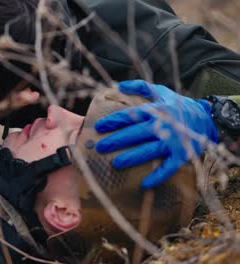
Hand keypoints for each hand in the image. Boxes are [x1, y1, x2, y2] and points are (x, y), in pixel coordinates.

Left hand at [94, 80, 218, 188]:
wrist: (206, 119)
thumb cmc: (177, 106)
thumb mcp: (161, 92)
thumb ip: (140, 87)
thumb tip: (119, 85)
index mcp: (157, 110)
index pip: (131, 115)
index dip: (114, 121)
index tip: (98, 126)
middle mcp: (164, 126)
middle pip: (137, 134)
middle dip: (117, 140)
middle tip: (100, 147)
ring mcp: (173, 142)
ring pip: (150, 150)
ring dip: (132, 157)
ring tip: (116, 163)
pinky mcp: (182, 155)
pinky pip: (169, 168)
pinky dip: (158, 176)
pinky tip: (144, 184)